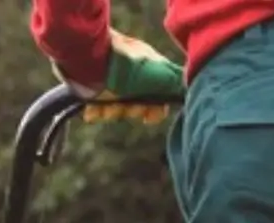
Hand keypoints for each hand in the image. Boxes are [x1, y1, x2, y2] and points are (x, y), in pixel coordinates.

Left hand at [62, 31, 185, 124]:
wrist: (90, 55)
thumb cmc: (127, 64)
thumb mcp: (158, 73)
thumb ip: (173, 83)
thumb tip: (183, 92)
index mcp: (150, 71)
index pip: (158, 96)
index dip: (154, 109)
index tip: (148, 116)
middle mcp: (133, 78)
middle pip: (136, 107)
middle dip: (130, 110)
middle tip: (125, 104)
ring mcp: (113, 84)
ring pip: (116, 111)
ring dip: (112, 111)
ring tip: (105, 104)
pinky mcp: (93, 91)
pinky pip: (96, 110)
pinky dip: (95, 112)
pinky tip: (92, 110)